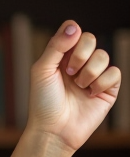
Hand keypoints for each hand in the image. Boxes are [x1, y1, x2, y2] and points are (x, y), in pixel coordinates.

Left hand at [26, 20, 120, 152]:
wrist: (53, 131)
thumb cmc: (43, 103)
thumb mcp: (42, 71)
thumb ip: (56, 46)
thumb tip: (74, 26)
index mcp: (61, 57)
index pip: (75, 32)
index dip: (72, 39)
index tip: (63, 56)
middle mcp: (78, 64)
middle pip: (91, 39)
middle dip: (81, 55)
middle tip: (69, 73)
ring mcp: (94, 75)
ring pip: (103, 55)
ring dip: (89, 72)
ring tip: (78, 87)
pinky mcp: (107, 89)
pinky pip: (115, 72)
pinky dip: (101, 82)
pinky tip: (90, 94)